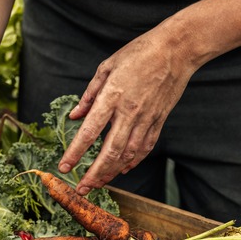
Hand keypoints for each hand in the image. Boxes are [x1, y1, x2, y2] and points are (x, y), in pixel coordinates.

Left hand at [58, 26, 197, 194]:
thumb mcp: (107, 67)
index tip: (64, 167)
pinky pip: (145, 147)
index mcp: (112, 97)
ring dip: (112, 172)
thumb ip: (89, 94)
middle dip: (94, 174)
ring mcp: (146, 119)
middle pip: (109, 152)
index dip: (75, 153)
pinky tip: (123, 170)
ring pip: (128, 155)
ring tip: (99, 183)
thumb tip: (75, 116)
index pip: (89, 132)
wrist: (176, 50)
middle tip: (82, 189)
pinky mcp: (159, 121)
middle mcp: (129, 112)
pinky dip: (133, 162)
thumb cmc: (139, 53)